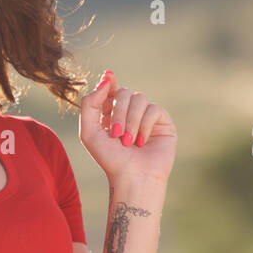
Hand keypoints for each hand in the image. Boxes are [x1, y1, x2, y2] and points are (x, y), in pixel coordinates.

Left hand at [79, 70, 176, 186]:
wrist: (132, 177)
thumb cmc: (109, 159)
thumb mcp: (89, 132)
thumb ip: (90, 104)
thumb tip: (106, 79)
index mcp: (110, 114)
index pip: (111, 90)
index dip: (109, 81)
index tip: (109, 75)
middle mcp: (129, 113)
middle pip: (123, 93)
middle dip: (118, 111)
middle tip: (116, 134)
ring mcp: (147, 117)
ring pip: (139, 98)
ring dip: (131, 120)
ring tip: (128, 142)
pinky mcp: (163, 122)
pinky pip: (154, 109)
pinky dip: (145, 125)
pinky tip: (142, 142)